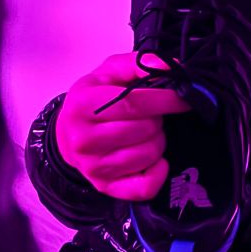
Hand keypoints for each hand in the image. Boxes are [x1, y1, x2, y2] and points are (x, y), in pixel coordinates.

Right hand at [55, 52, 192, 200]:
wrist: (67, 136)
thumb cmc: (91, 102)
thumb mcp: (108, 73)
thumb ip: (138, 64)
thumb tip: (170, 67)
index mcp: (83, 106)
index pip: (134, 103)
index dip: (166, 100)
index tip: (182, 98)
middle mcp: (85, 140)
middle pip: (145, 129)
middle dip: (157, 120)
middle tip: (150, 116)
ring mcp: (94, 167)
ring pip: (149, 154)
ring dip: (157, 142)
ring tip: (145, 134)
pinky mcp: (106, 187)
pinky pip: (145, 187)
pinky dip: (158, 173)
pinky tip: (154, 160)